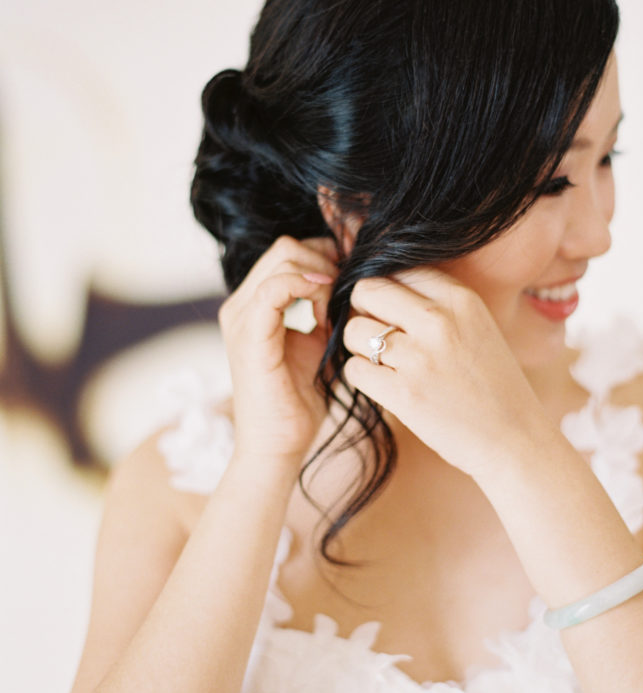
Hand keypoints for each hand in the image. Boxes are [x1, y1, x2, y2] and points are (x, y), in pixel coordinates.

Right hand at [218, 235, 337, 462]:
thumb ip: (325, 310)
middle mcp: (241, 304)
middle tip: (347, 295)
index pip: (289, 251)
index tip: (353, 278)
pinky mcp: (248, 334)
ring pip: (284, 259)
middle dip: (327, 261)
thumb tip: (351, 281)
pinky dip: (307, 288)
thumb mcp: (319, 342)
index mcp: (254, 304)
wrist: (279, 445)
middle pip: (287, 247)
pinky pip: (275, 288)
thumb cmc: (300, 401)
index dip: (326, 254)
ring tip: (336, 310)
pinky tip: (327, 312)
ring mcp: (240, 317)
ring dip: (321, 276)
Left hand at [343, 268, 542, 480]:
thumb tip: (381, 289)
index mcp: (461, 298)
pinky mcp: (404, 394)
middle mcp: (439, 321)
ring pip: (354, 331)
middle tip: (373, 333)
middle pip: (368, 291)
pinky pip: (354, 370)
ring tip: (382, 363)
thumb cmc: (493, 386)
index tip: (388, 311)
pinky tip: (382, 386)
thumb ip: (437, 305)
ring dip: (358, 348)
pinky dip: (361, 378)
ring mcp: (420, 357)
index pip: (398, 270)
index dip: (385, 291)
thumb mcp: (476, 327)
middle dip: (362, 311)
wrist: (516, 440)